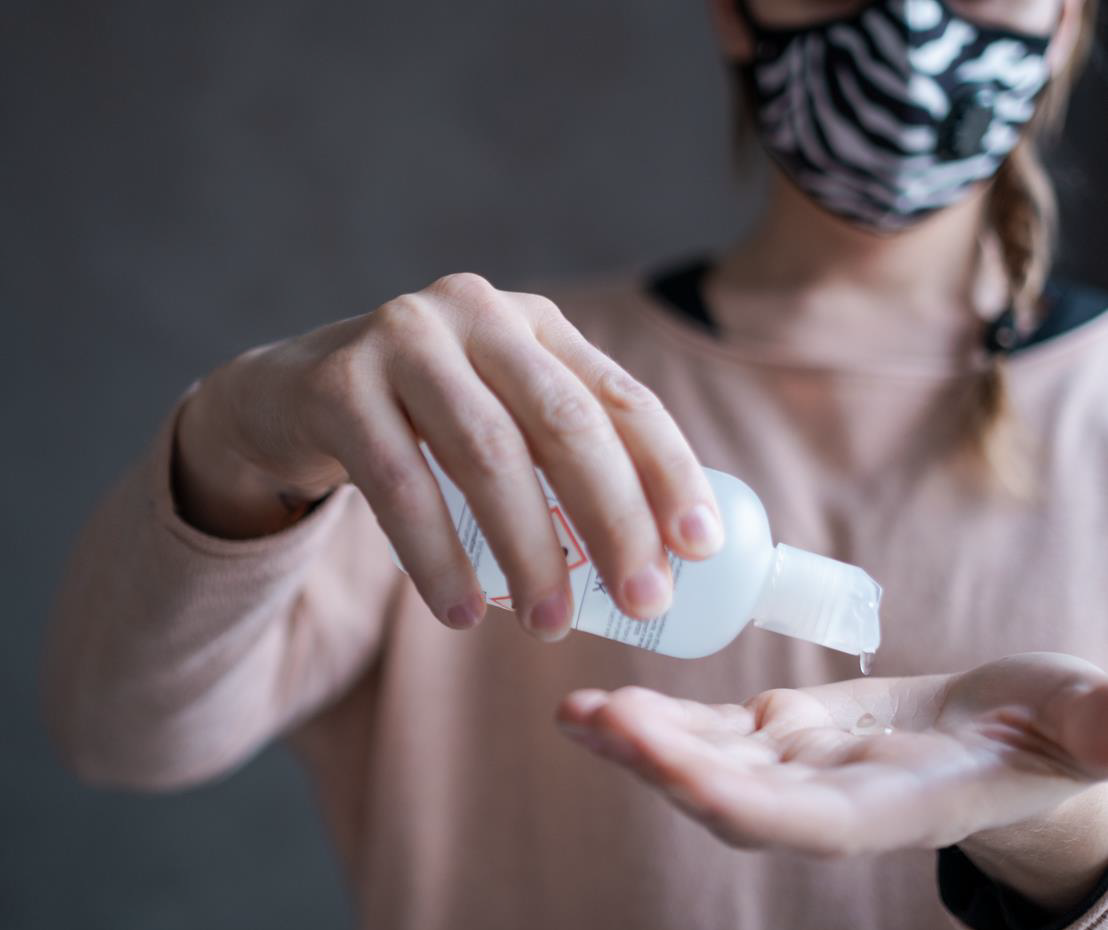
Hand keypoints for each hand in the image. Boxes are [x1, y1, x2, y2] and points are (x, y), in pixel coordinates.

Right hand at [173, 273, 722, 639]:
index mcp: (537, 326)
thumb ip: (564, 458)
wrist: (289, 396)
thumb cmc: (423, 423)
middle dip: (614, 520)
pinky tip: (460, 612)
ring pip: (486, 452)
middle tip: (643, 603)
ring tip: (550, 625)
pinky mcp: (338, 383)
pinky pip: (398, 482)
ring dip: (529, 550)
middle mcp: (477, 315)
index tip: (701, 550)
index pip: (622, 398)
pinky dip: (436, 556)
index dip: (669, 473)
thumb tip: (657, 556)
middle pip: (565, 423)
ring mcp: (403, 339)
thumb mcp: (502, 418)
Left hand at [558, 653, 1107, 862]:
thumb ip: (1097, 726)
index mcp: (904, 803)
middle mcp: (836, 795)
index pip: (816, 821)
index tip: (684, 780)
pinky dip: (660, 718)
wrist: (1008, 728)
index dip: (749, 804)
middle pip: (739, 796)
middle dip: (668, 766)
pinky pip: (712, 728)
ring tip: (576, 713)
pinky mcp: (784, 728)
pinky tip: (604, 704)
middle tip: (599, 721)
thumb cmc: (1059, 728)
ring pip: (710, 760)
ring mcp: (803, 763)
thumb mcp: (1083, 720)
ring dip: (642, 742)